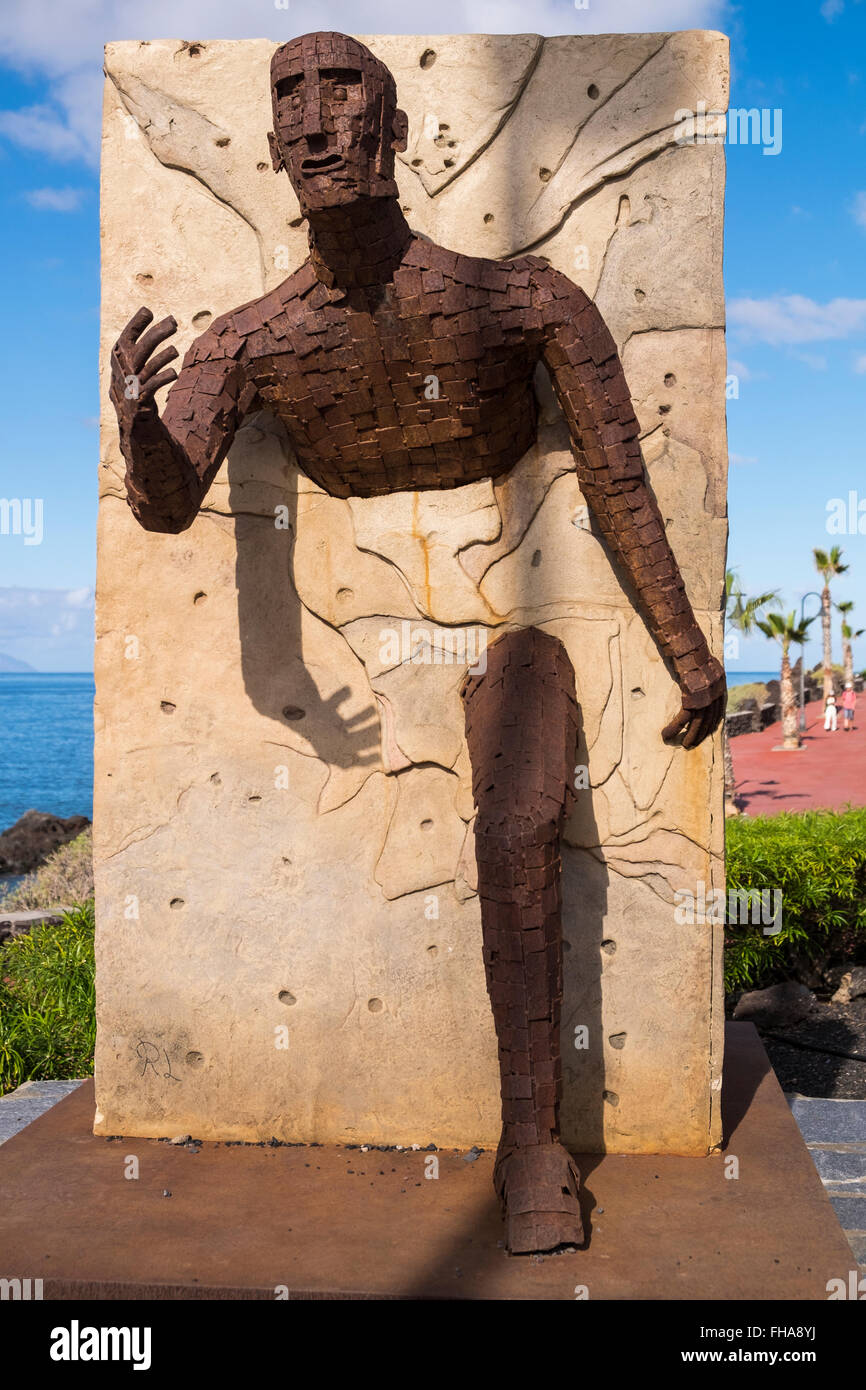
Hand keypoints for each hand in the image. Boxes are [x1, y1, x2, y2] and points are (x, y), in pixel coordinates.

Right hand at [110, 306, 178, 425]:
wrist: (131, 418)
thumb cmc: (134, 385)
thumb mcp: (131, 364)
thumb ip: (137, 342)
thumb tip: (146, 311)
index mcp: (118, 358)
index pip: (127, 337)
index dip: (136, 324)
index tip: (148, 311)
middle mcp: (124, 369)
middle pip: (142, 348)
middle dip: (158, 334)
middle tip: (174, 322)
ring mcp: (132, 384)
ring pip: (149, 367)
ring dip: (162, 357)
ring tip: (176, 350)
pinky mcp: (141, 398)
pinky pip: (153, 386)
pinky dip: (163, 378)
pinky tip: (174, 372)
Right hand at [661, 654, 725, 748]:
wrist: (690, 647)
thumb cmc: (693, 652)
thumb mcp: (704, 663)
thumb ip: (705, 674)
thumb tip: (699, 678)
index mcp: (720, 687)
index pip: (717, 712)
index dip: (711, 724)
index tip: (705, 733)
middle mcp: (716, 694)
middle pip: (709, 720)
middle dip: (701, 734)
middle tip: (692, 743)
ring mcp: (705, 698)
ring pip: (697, 724)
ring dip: (689, 736)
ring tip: (683, 745)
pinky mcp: (692, 699)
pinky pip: (683, 719)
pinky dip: (674, 728)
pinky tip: (666, 735)